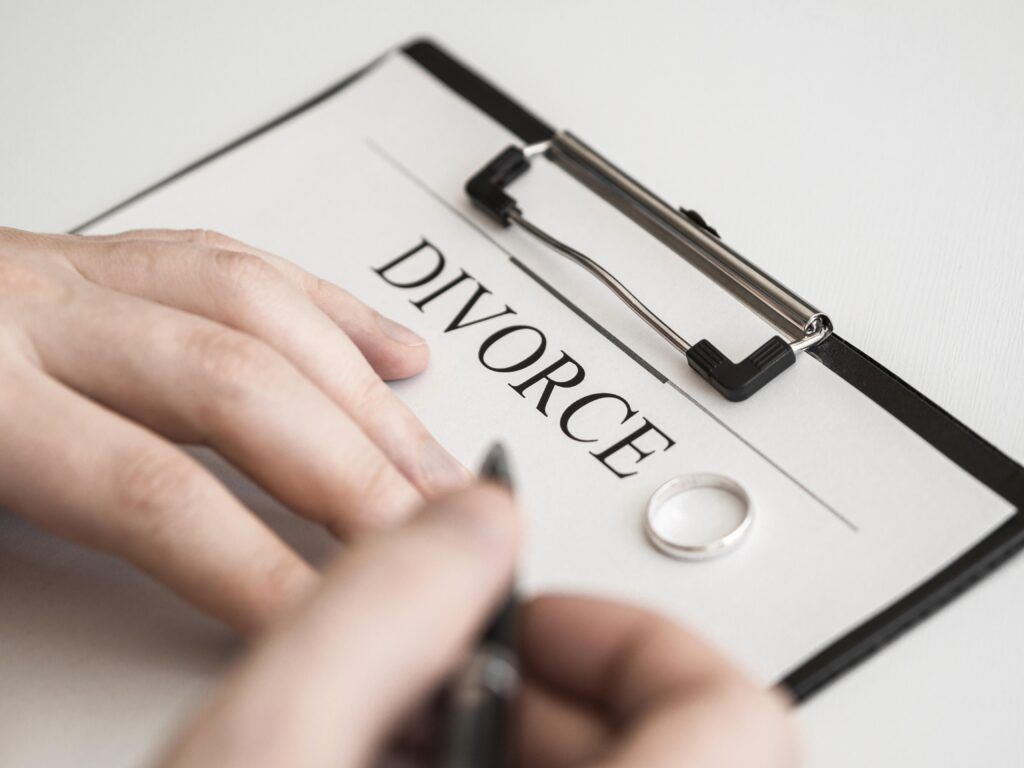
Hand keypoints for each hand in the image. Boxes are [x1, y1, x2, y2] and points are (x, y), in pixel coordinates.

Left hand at [0, 226, 469, 630]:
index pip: (154, 490)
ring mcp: (85, 274)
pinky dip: (337, 313)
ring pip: (264, 314)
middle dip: (353, 476)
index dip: (260, 567)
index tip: (334, 627)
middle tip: (428, 549)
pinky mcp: (113, 256)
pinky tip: (393, 355)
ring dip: (367, 401)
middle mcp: (40, 312)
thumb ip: (15, 581)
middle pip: (239, 388)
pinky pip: (247, 265)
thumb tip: (165, 661)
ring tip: (433, 471)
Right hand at [159, 485, 797, 767]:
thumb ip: (379, 610)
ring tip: (407, 759)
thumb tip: (475, 524)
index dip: (629, 637)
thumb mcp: (262, 760)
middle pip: (694, 762)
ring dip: (537, 759)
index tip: (530, 624)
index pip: (734, 717)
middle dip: (559, 701)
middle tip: (445, 693)